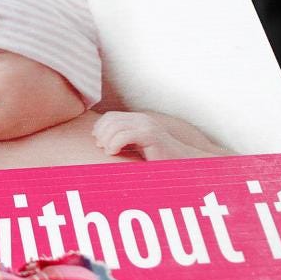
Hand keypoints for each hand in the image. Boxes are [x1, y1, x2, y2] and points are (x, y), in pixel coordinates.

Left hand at [93, 111, 211, 160]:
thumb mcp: (136, 147)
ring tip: (109, 151)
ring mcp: (146, 126)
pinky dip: (114, 144)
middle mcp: (142, 120)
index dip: (100, 127)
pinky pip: (124, 135)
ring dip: (107, 140)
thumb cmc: (158, 159)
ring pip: (115, 126)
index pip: (110, 116)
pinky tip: (113, 152)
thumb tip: (98, 141)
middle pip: (110, 120)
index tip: (98, 142)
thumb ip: (122, 140)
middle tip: (101, 147)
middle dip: (101, 133)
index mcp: (138, 120)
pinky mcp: (150, 136)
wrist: (182, 163)